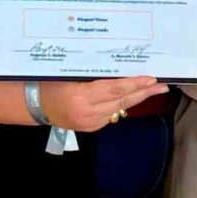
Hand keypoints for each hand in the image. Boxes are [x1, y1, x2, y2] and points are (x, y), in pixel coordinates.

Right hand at [41, 77, 165, 131]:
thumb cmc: (50, 83)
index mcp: (81, 95)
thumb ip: (94, 75)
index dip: (135, 84)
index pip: (115, 89)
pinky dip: (121, 105)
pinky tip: (132, 97)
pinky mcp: (91, 127)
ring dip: (136, 99)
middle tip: (162, 86)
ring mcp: (90, 122)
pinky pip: (111, 114)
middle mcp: (88, 111)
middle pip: (122, 101)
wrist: (35, 104)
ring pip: (119, 109)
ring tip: (152, 89)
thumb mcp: (70, 74)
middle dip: (144, 93)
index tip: (151, 79)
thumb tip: (121, 70)